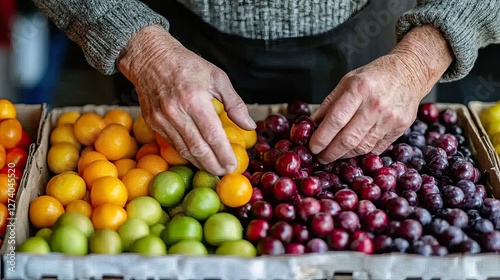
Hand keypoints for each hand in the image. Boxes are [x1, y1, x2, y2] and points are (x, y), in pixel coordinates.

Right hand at [118, 25, 255, 175]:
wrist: (150, 57)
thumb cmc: (188, 65)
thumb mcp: (217, 77)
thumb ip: (235, 103)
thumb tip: (249, 126)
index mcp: (195, 99)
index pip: (212, 135)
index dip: (223, 153)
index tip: (233, 166)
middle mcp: (176, 111)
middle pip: (198, 147)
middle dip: (213, 164)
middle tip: (225, 173)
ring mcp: (162, 118)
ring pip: (183, 149)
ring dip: (200, 163)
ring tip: (213, 170)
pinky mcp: (153, 122)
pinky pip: (172, 143)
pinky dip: (186, 153)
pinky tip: (197, 158)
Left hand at [309, 25, 453, 162]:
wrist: (410, 72)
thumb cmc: (374, 76)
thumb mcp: (347, 81)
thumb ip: (329, 104)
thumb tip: (312, 124)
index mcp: (359, 89)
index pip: (336, 120)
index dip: (321, 137)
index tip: (312, 146)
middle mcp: (376, 105)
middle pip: (348, 139)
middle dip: (330, 153)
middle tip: (320, 157)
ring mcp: (390, 118)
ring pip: (362, 147)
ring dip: (344, 155)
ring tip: (334, 154)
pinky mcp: (400, 128)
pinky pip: (376, 148)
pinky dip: (361, 152)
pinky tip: (352, 150)